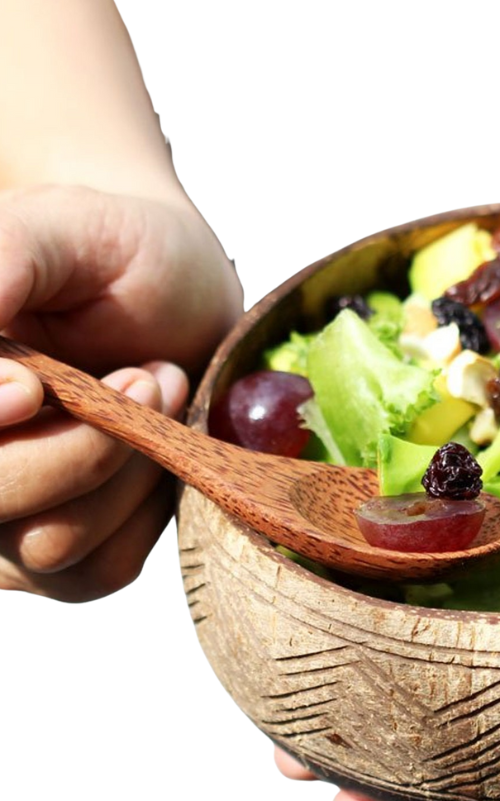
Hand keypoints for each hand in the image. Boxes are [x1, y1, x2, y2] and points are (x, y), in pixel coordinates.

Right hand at [0, 184, 241, 600]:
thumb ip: (0, 265)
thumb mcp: (59, 233)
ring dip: (128, 465)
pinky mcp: (63, 557)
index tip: (34, 388)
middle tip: (143, 377)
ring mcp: (0, 519)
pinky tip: (158, 439)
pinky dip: (146, 505)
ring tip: (156, 386)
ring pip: (49, 545)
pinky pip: (101, 567)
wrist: (179, 292)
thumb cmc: (114, 253)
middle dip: (78, 447)